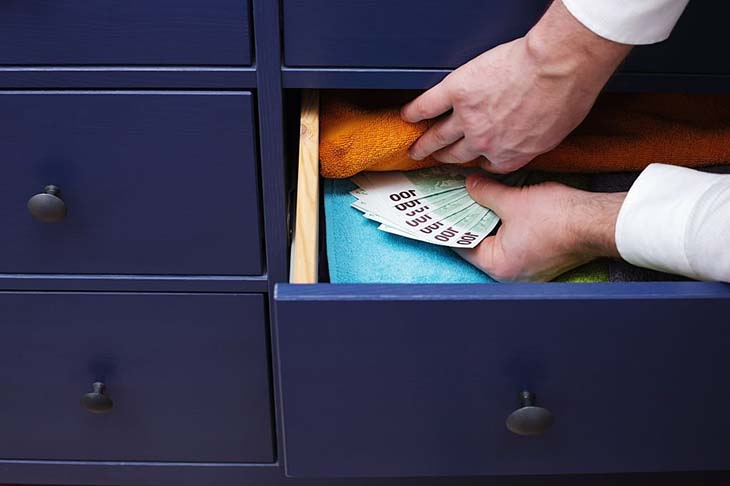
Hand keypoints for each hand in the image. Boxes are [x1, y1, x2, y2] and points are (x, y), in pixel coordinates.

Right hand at [401, 0, 630, 173]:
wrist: (558, 69)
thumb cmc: (567, 96)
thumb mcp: (557, 133)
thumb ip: (536, 141)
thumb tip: (531, 136)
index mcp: (509, 154)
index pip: (487, 165)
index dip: (478, 162)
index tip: (472, 161)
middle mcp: (484, 142)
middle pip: (457, 154)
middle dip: (444, 158)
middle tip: (433, 158)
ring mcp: (468, 118)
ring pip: (439, 135)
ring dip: (425, 143)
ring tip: (416, 147)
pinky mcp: (458, 91)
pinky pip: (429, 105)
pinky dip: (415, 111)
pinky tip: (407, 116)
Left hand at [456, 174, 624, 281]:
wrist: (599, 221)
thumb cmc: (556, 217)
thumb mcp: (511, 200)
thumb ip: (484, 193)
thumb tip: (469, 185)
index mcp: (497, 266)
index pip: (462, 244)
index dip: (450, 223)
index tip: (440, 207)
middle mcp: (511, 274)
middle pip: (480, 244)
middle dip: (470, 220)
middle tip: (456, 198)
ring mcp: (528, 269)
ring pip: (498, 242)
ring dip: (490, 221)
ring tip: (477, 198)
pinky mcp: (543, 260)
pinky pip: (516, 243)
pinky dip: (507, 226)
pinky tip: (502, 206)